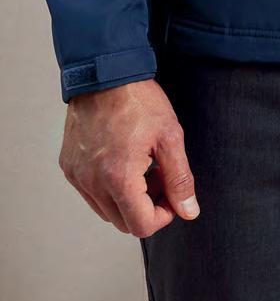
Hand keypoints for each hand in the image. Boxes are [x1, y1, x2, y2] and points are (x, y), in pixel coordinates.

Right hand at [59, 78, 199, 237]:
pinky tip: (122, 160)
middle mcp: (92, 182)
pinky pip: (90, 193)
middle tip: (159, 177)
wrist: (106, 73)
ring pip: (105, 211)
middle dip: (146, 207)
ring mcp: (77, 175)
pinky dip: (108, 187)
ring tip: (142, 167)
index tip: (172, 195)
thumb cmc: (138, 100)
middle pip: (123, 222)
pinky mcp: (69, 167)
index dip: (163, 216)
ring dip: (127, 199)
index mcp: (118, 178)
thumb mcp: (170, 137)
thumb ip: (180, 179)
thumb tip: (188, 211)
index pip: (141, 226)